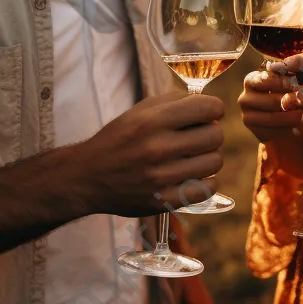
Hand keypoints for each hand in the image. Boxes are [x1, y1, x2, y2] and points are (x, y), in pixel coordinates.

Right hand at [78, 93, 224, 215]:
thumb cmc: (118, 139)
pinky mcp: (164, 201)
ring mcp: (161, 178)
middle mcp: (157, 147)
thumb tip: (210, 105)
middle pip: (215, 135)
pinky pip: (208, 188)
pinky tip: (194, 176)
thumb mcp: (139, 111)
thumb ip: (174, 101)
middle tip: (199, 137)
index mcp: (152, 120)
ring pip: (215, 162)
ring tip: (195, 157)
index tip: (207, 114)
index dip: (214, 108)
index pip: (209, 107)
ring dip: (209, 157)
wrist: (87, 177)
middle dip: (211, 132)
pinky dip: (207, 181)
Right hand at [239, 63, 302, 175]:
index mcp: (250, 80)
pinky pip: (276, 134)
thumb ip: (290, 77)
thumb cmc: (287, 90)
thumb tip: (302, 82)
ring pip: (274, 119)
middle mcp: (244, 99)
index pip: (267, 80)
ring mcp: (248, 118)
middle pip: (271, 101)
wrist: (283, 116)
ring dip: (295, 117)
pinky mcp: (257, 134)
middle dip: (293, 101)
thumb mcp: (287, 81)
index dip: (285, 82)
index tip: (301, 84)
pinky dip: (293, 131)